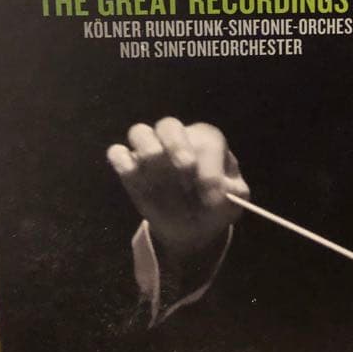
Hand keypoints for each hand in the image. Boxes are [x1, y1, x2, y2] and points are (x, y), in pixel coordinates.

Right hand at [107, 118, 249, 261]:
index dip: (210, 166)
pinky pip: (118, 154)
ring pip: (139, 132)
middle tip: (186, 168)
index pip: (207, 140)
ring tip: (158, 177)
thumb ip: (231, 193)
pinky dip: (122, 163)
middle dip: (176, 145)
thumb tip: (216, 192)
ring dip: (148, 153)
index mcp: (208, 141)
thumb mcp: (234, 201)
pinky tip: (133, 177)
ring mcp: (150, 150)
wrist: (192, 226)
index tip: (211, 192)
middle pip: (169, 125)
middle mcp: (178, 139)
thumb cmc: (216, 204)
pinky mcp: (130, 167)